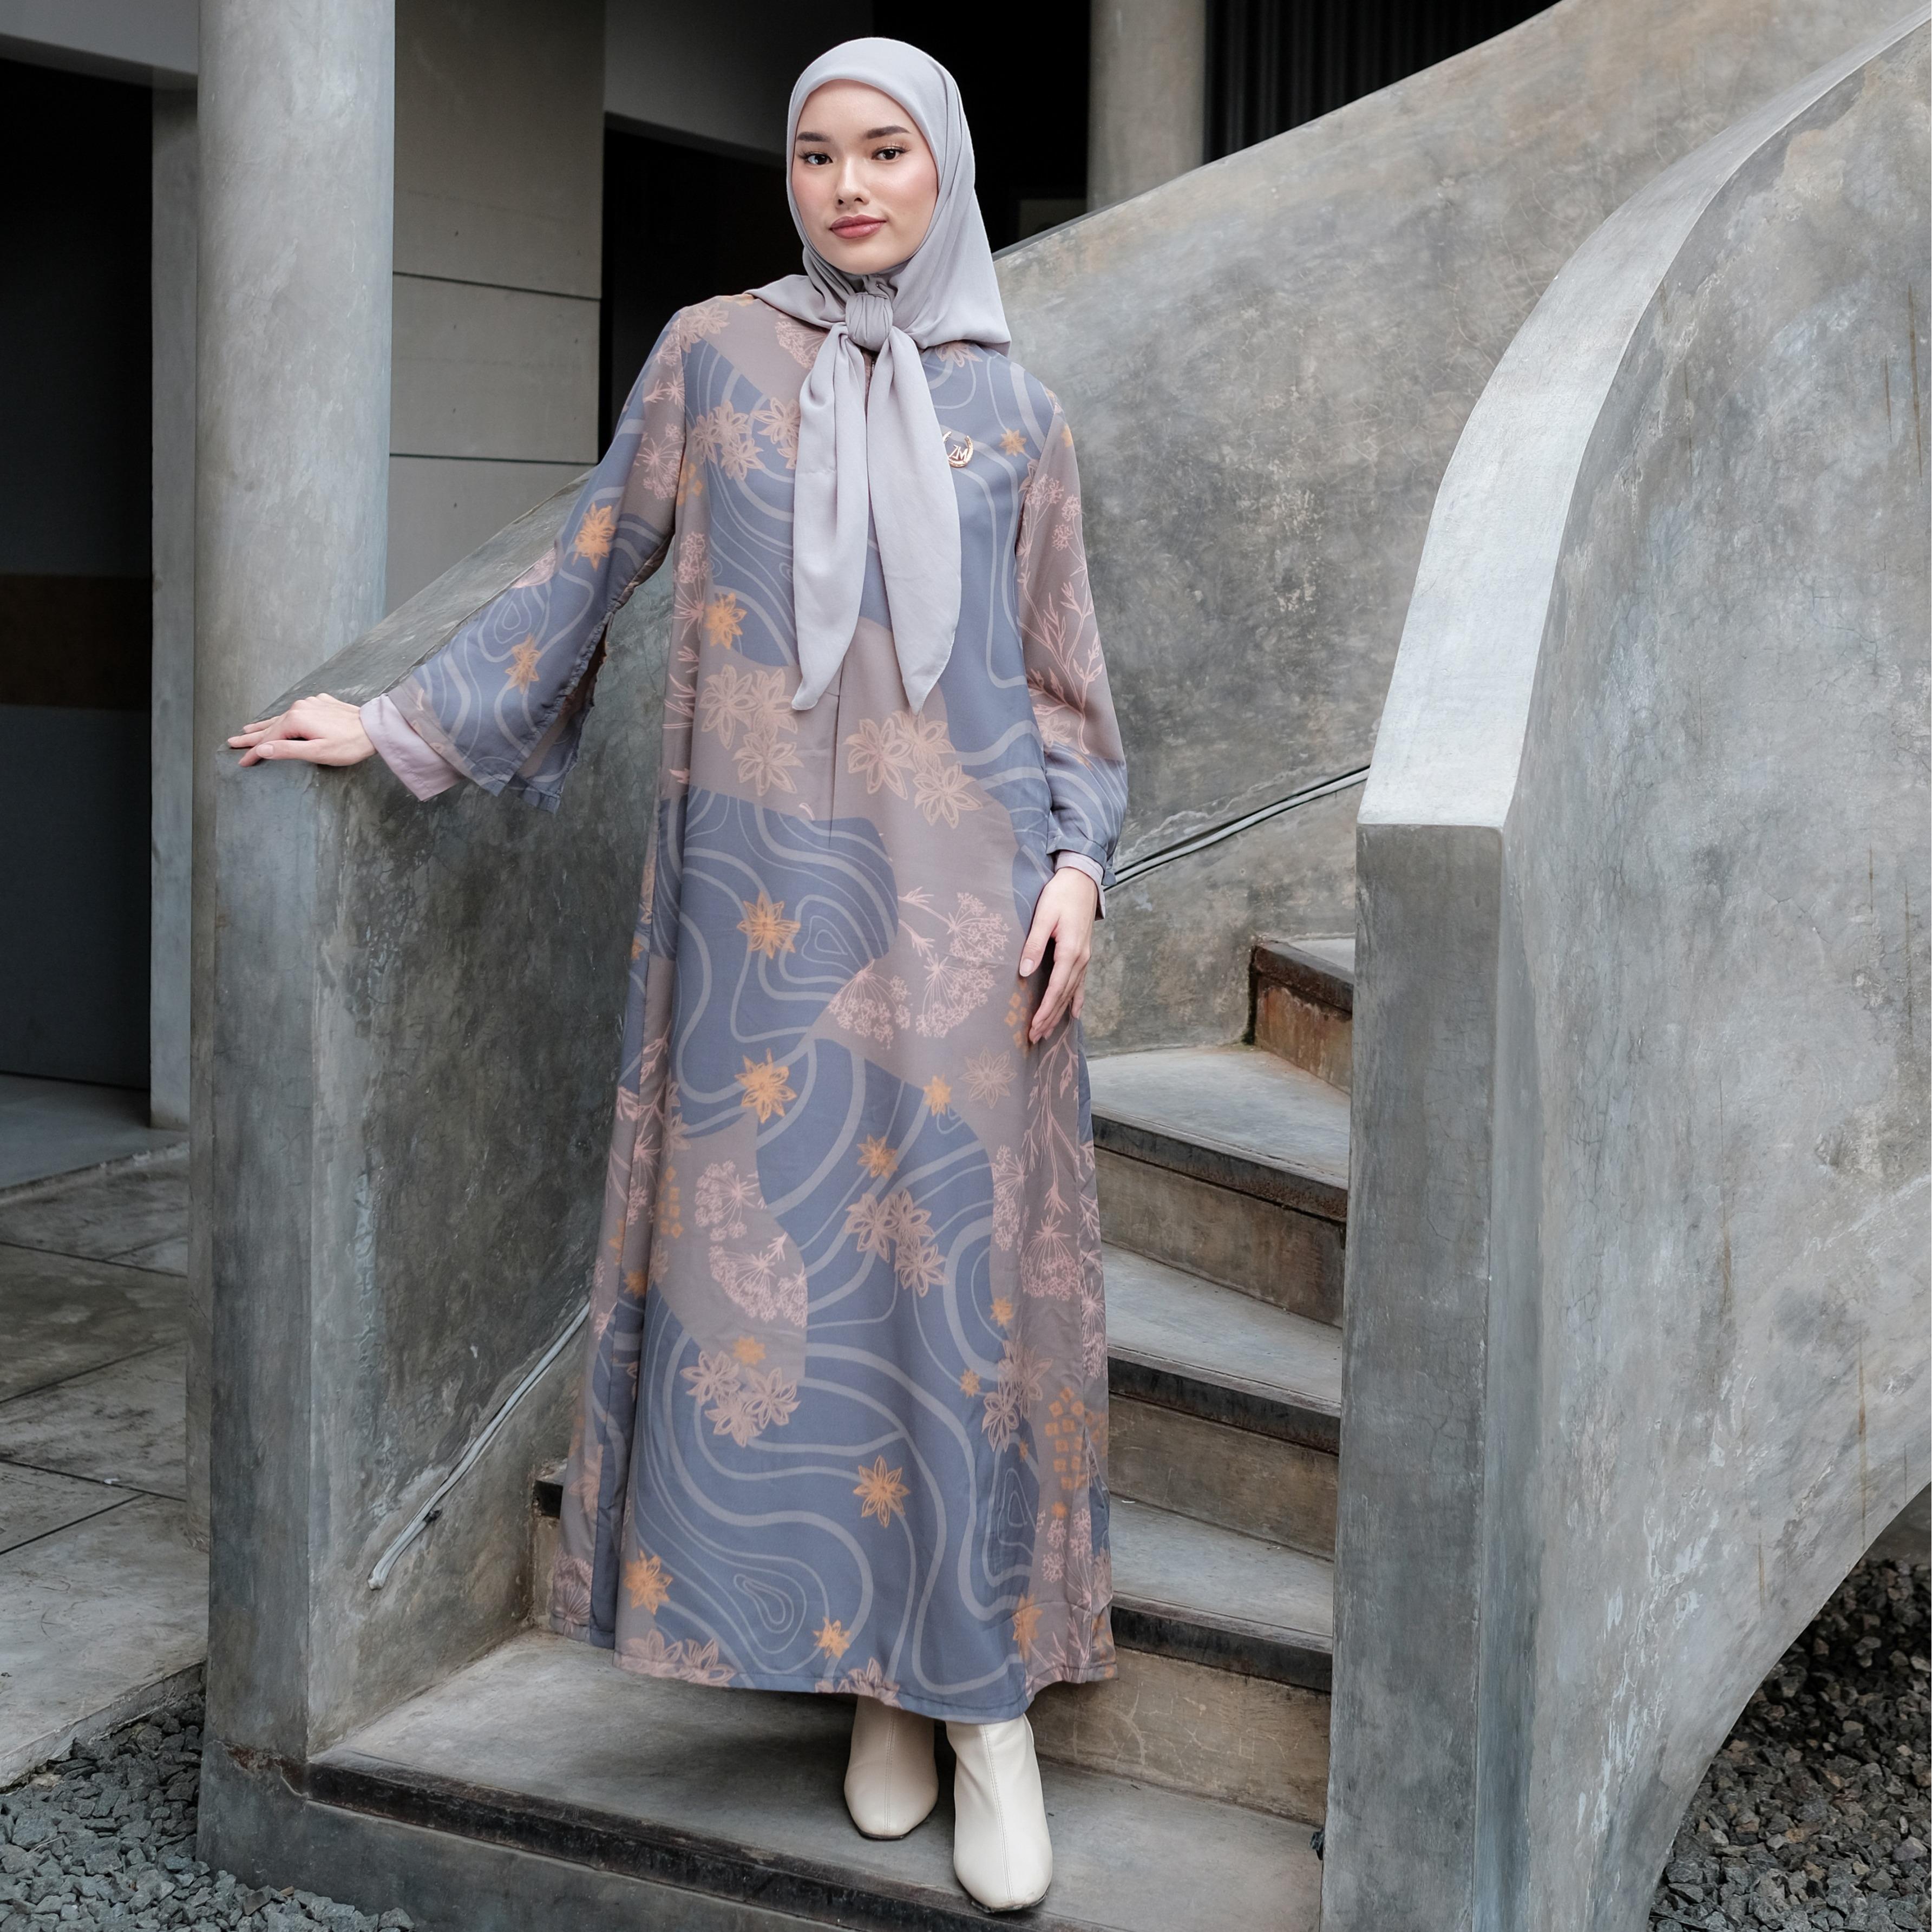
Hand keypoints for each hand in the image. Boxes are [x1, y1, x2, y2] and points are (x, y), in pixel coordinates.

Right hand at [229, 693, 374, 767]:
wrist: (375, 728)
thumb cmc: (350, 744)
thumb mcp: (317, 752)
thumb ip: (288, 750)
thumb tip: (263, 750)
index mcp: (296, 719)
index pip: (268, 739)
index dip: (254, 752)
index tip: (241, 761)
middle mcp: (300, 707)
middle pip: (271, 725)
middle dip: (251, 736)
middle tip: (232, 741)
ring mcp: (311, 703)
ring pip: (283, 717)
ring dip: (266, 725)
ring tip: (248, 728)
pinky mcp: (322, 703)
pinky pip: (298, 711)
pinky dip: (286, 718)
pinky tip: (282, 719)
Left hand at [1019, 868, 1099, 1044]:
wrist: (1082, 880)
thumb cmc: (1061, 895)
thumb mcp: (1044, 917)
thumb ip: (1034, 945)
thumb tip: (1024, 971)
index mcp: (1071, 952)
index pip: (1056, 989)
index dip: (1045, 1010)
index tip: (1033, 1027)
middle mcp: (1081, 959)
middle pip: (1064, 996)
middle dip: (1049, 1018)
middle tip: (1034, 1038)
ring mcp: (1085, 958)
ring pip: (1072, 993)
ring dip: (1059, 1013)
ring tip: (1047, 1032)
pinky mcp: (1084, 954)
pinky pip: (1081, 984)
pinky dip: (1076, 1000)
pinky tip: (1075, 1014)